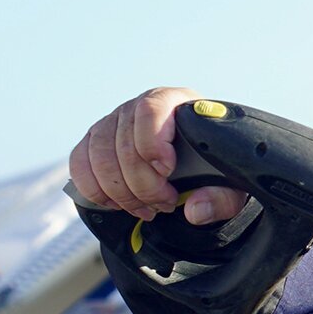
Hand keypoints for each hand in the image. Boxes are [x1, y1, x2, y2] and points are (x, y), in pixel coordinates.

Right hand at [68, 87, 247, 225]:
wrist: (198, 166)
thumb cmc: (217, 168)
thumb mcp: (233, 184)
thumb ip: (222, 198)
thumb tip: (194, 210)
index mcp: (176, 103)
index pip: (151, 109)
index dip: (153, 141)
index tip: (167, 170)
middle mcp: (139, 107)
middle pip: (124, 141)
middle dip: (142, 183)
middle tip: (164, 203)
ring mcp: (113, 122)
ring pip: (99, 155)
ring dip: (120, 191)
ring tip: (146, 208)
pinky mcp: (95, 141)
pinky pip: (79, 162)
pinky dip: (94, 189)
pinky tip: (117, 203)